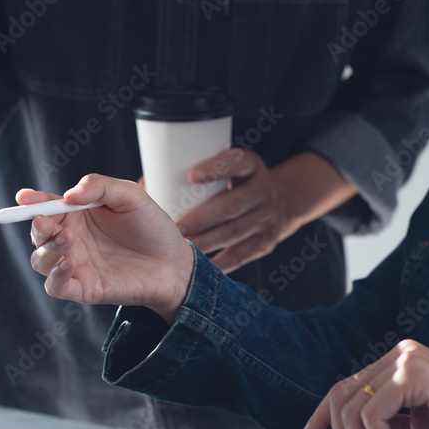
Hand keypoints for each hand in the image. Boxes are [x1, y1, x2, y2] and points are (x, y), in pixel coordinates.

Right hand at [26, 174, 193, 322]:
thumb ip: (100, 187)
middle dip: (37, 227)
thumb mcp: (131, 195)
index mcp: (77, 215)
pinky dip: (55, 276)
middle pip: (38, 234)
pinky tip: (70, 263)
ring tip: (67, 239)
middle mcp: (72, 239)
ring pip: (40, 261)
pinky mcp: (83, 288)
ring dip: (46, 250)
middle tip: (47, 222)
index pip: (46, 206)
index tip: (24, 197)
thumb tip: (68, 195)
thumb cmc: (152, 227)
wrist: (174, 263)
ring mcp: (76, 265)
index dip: (32, 202)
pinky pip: (55, 287)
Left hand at [177, 150, 355, 272]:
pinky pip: (240, 255)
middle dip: (200, 219)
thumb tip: (146, 182)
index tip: (191, 175)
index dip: (216, 168)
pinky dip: (219, 262)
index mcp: (251, 166)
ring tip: (180, 248)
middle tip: (173, 228)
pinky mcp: (266, 242)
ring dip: (205, 242)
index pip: (237, 162)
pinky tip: (201, 266)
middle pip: (230, 206)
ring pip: (233, 233)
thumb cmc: (238, 184)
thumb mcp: (229, 168)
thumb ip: (198, 172)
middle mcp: (264, 190)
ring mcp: (268, 218)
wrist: (282, 202)